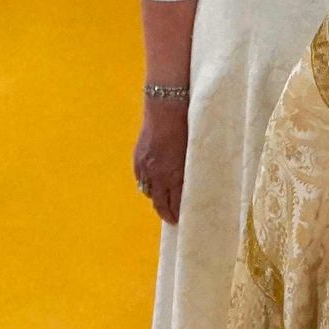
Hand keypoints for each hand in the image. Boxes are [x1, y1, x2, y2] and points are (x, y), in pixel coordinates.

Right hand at [132, 102, 188, 226]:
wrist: (166, 108)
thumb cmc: (185, 129)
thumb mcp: (190, 154)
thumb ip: (186, 173)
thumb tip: (186, 187)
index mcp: (174, 175)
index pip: (173, 204)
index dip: (175, 214)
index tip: (179, 219)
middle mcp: (157, 175)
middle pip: (159, 203)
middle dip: (165, 212)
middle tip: (171, 218)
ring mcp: (145, 168)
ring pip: (148, 192)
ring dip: (155, 197)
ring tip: (162, 200)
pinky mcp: (138, 159)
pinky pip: (140, 179)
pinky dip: (146, 184)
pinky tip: (152, 183)